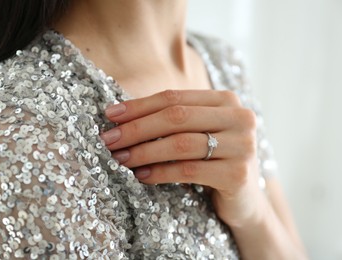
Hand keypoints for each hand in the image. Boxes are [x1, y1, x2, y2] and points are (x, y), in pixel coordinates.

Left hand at [100, 89, 267, 227]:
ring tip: (120, 158)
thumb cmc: (212, 160)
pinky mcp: (238, 174)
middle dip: (137, 128)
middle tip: (109, 139)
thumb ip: (171, 120)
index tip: (110, 115)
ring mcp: (242, 146)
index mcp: (227, 100)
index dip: (139, 105)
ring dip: (144, 151)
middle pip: (176, 117)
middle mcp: (240, 118)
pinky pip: (188, 170)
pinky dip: (160, 172)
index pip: (174, 97)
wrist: (244, 199)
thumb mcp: (197, 133)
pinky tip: (141, 175)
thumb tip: (119, 116)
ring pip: (180, 144)